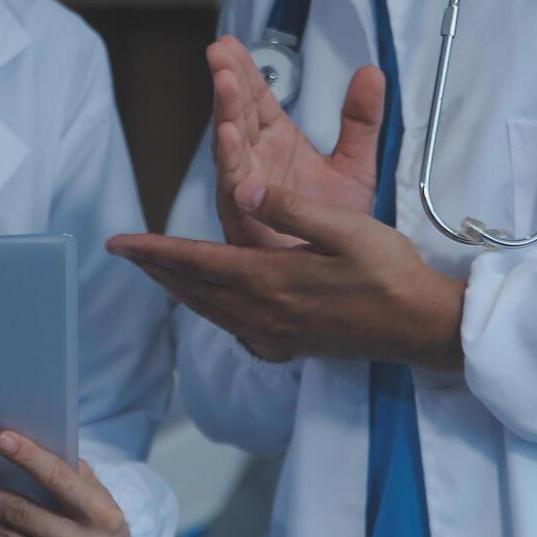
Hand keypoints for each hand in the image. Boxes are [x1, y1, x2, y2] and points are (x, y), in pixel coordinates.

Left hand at [109, 184, 466, 367]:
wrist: (418, 327)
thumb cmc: (388, 272)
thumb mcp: (344, 227)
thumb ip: (290, 208)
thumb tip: (243, 188)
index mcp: (269, 280)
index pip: (194, 261)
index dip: (152, 250)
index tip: (118, 242)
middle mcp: (261, 314)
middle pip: (192, 288)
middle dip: (156, 268)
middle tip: (125, 253)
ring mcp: (272, 336)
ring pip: (208, 310)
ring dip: (178, 289)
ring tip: (156, 272)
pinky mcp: (286, 347)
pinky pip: (231, 327)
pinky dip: (209, 310)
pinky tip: (210, 304)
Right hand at [207, 35, 384, 247]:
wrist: (350, 275)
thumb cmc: (339, 225)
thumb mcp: (355, 164)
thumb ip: (361, 121)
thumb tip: (372, 73)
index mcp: (276, 145)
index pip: (255, 100)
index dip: (243, 72)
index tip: (230, 43)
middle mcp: (255, 165)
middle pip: (236, 116)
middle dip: (226, 84)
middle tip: (220, 51)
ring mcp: (247, 192)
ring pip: (229, 149)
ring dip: (224, 115)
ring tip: (224, 84)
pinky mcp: (247, 222)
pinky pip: (234, 189)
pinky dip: (230, 161)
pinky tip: (229, 136)